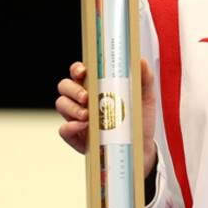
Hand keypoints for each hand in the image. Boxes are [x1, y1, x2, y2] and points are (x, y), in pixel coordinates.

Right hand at [56, 59, 158, 175]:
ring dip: (71, 108)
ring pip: (61, 105)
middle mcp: (84, 100)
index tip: (83, 71)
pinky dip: (70, 126)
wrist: (141, 146)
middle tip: (87, 97)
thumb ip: (145, 78)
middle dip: (72, 89)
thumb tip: (140, 60)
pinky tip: (84, 126)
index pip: (79, 73)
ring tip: (88, 114)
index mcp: (97, 86)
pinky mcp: (76, 136)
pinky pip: (63, 129)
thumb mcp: (146, 97)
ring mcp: (77, 118)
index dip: (77, 69)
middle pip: (65, 86)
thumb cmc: (140, 118)